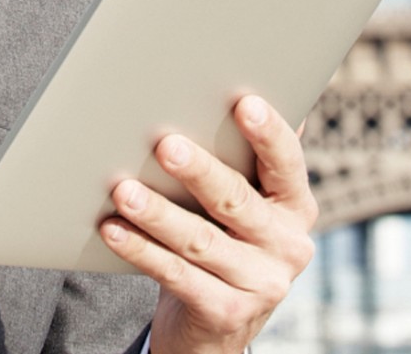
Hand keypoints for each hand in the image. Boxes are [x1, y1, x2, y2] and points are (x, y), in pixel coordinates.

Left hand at [100, 95, 316, 353]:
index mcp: (297, 206)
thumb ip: (250, 158)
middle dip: (200, 171)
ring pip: (200, 241)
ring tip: (122, 188)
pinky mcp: (227, 314)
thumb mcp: (251, 201)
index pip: (288, 163)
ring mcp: (261, 285)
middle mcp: (289, 246)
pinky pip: (176, 275)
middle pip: (237, 201)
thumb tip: (253, 85)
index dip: (269, 133)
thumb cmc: (228, 237)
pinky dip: (141, 250)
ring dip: (157, 213)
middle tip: (165, 144)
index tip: (245, 102)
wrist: (221, 326)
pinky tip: (113, 228)